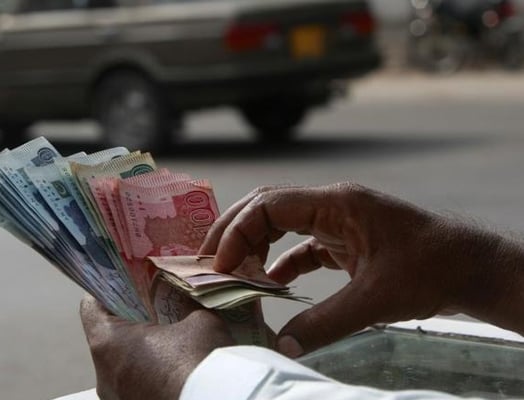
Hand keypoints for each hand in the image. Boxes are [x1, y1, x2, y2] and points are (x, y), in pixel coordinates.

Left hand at [80, 295, 234, 399]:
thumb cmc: (201, 362)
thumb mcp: (200, 321)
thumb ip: (188, 308)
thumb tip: (191, 304)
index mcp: (108, 343)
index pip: (91, 307)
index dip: (109, 291)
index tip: (127, 285)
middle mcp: (103, 376)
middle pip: (108, 338)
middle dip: (131, 324)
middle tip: (156, 310)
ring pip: (121, 366)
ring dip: (141, 353)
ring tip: (171, 343)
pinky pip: (134, 387)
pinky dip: (150, 376)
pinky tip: (176, 370)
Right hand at [200, 183, 521, 356]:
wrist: (471, 267)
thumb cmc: (431, 270)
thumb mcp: (375, 299)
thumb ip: (324, 322)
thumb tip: (282, 345)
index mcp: (336, 203)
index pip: (269, 205)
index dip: (238, 232)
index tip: (221, 264)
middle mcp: (332, 204)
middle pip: (267, 206)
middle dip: (235, 231)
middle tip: (210, 261)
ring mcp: (339, 220)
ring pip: (281, 222)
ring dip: (255, 244)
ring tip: (232, 271)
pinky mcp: (346, 239)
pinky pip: (302, 245)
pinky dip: (282, 261)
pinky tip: (270, 283)